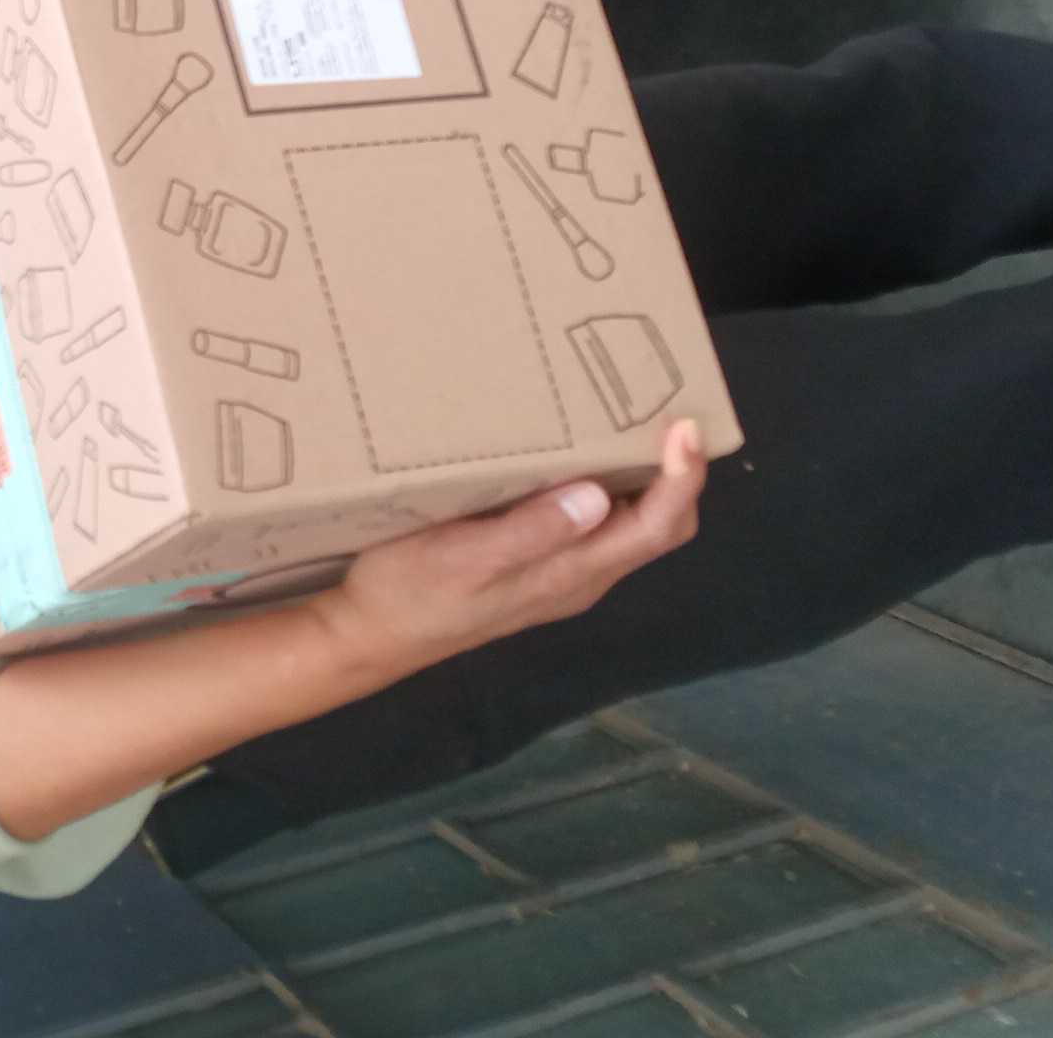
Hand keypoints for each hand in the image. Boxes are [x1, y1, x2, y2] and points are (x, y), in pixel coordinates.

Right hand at [308, 420, 706, 685]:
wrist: (369, 637)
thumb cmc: (409, 592)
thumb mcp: (463, 556)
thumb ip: (531, 530)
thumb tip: (597, 497)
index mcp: (570, 574)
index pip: (656, 527)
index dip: (682, 478)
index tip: (684, 426)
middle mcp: (579, 579)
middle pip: (659, 528)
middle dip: (678, 476)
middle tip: (668, 414)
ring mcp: (559, 577)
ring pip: (631, 528)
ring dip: (646, 480)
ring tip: (633, 424)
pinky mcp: (536, 570)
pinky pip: (598, 528)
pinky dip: (610, 489)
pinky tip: (580, 457)